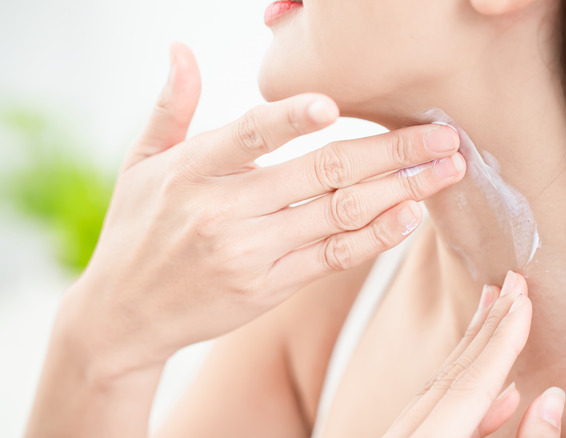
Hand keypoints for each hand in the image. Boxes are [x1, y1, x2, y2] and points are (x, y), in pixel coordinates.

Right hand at [57, 42, 466, 377]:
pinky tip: (410, 216)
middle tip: (443, 136)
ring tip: (444, 172)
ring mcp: (249, 254)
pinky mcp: (268, 287)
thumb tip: (181, 47)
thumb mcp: (139, 164)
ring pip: (338, 215)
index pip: (248, 135)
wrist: (121, 316)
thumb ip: (171, 106)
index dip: (292, 117)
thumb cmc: (134, 231)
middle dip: (389, 152)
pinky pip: (332, 259)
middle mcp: (222, 212)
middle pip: (319, 173)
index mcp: (192, 172)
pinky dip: (375, 237)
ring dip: (399, 191)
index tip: (338, 104)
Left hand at [385, 272, 564, 437]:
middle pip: (452, 375)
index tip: (524, 301)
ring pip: (441, 388)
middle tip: (512, 283)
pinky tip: (506, 391)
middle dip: (488, 327)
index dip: (502, 343)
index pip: (471, 384)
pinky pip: (441, 416)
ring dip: (476, 350)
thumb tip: (553, 397)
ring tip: (497, 310)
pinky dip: (473, 401)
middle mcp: (406, 437)